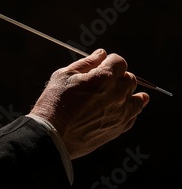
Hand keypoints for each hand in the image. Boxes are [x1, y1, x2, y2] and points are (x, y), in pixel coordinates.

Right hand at [29, 49, 149, 158]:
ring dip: (127, 92)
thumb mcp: (64, 75)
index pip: (119, 61)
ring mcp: (120, 113)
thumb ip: (86, 63)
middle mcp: (117, 94)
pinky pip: (133, 115)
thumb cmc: (55, 102)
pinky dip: (129, 109)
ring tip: (116, 93)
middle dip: (118, 76)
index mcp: (104, 78)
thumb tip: (101, 54)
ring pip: (136, 98)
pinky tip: (121, 107)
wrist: (53, 134)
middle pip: (129, 79)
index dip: (110, 61)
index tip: (101, 64)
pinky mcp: (119, 128)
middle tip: (103, 80)